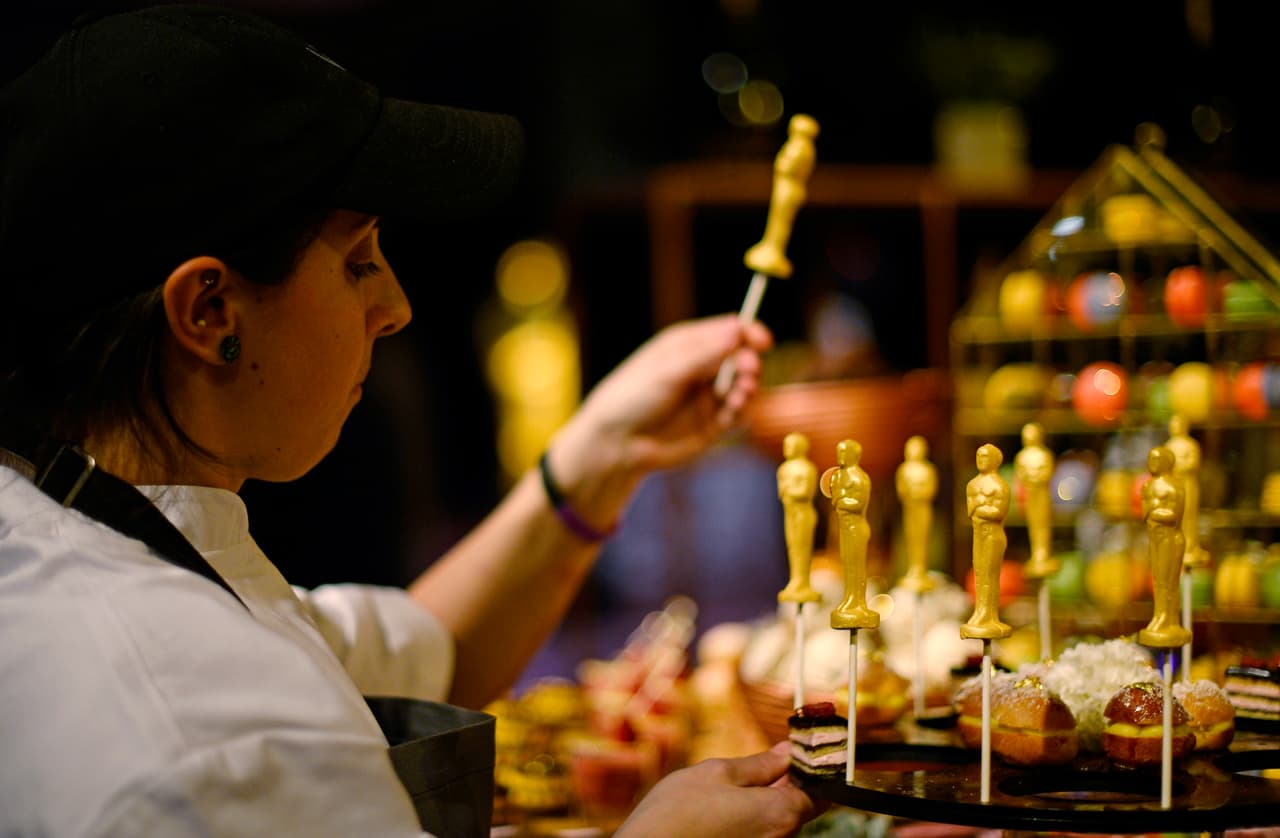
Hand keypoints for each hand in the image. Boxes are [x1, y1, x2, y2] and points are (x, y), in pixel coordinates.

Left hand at [547, 314, 771, 527]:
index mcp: (687, 345)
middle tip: (749, 371)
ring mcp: (707, 396)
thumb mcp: (668, 370)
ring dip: (748, 388)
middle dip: (749, 362)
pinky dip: (741, 411)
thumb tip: (738, 329)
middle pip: (740, 357)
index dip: (748, 334)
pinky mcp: (712, 424)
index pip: (727, 332)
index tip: (763, 341)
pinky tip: (730, 413)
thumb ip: (705, 353)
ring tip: (739, 395)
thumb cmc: (632, 398)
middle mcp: (701, 368)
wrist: (617, 444)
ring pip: (743, 385)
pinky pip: (738, 413)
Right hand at [615, 742, 818, 837]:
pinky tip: (727, 805)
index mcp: (781, 814)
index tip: (801, 747)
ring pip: (777, 818)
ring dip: (767, 797)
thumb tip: (788, 751)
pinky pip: (760, 831)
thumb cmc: (677, 813)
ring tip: (739, 782)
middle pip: (799, 805)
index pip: (820, 790)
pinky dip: (753, 815)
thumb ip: (760, 763)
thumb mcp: (717, 773)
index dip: (812, 765)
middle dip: (788, 779)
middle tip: (769, 757)